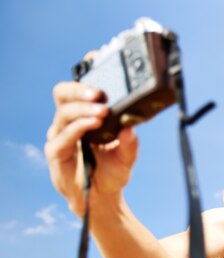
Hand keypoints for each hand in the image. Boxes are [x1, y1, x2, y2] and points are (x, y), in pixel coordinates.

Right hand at [44, 81, 137, 215]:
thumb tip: (132, 126)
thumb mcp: (128, 156)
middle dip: (79, 88)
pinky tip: (93, 125)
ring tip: (101, 111)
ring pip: (63, 113)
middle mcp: (69, 121)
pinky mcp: (55, 153)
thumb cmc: (112, 172)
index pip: (80, 88)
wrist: (103, 199)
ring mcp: (60, 136)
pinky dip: (78, 127)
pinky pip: (62, 136)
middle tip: (99, 92)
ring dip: (82, 109)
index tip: (95, 58)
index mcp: (85, 115)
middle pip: (63, 93)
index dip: (85, 72)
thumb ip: (131, 142)